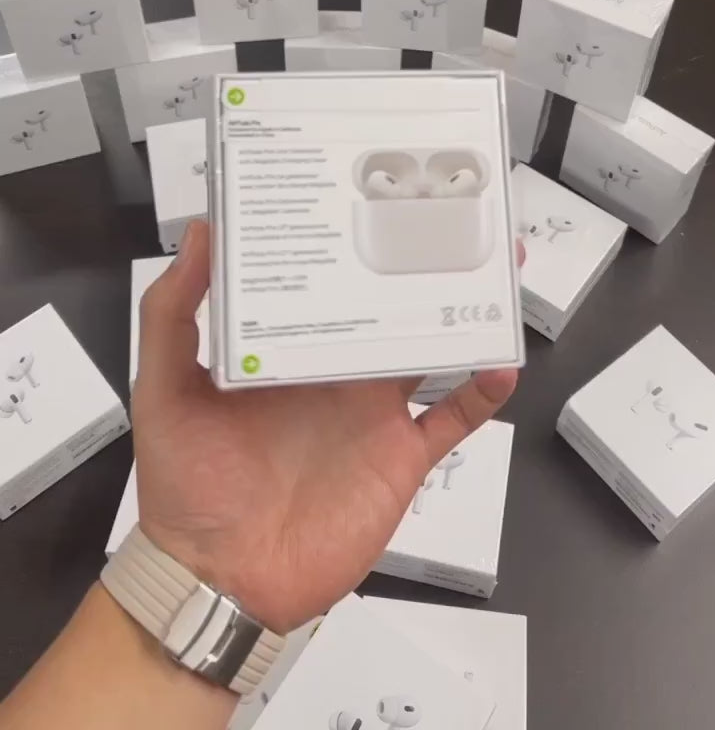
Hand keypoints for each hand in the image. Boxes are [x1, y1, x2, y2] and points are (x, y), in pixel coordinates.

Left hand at [132, 221, 517, 635]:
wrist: (221, 578)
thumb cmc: (185, 481)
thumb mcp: (163, 387)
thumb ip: (173, 311)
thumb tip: (200, 233)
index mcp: (289, 345)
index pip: (326, 279)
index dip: (347, 236)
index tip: (367, 186)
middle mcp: (337, 370)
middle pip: (389, 302)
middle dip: (421, 260)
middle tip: (456, 212)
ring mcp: (374, 412)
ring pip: (432, 346)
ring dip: (464, 308)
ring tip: (495, 265)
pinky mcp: (400, 456)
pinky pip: (453, 418)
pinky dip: (482, 392)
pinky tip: (502, 362)